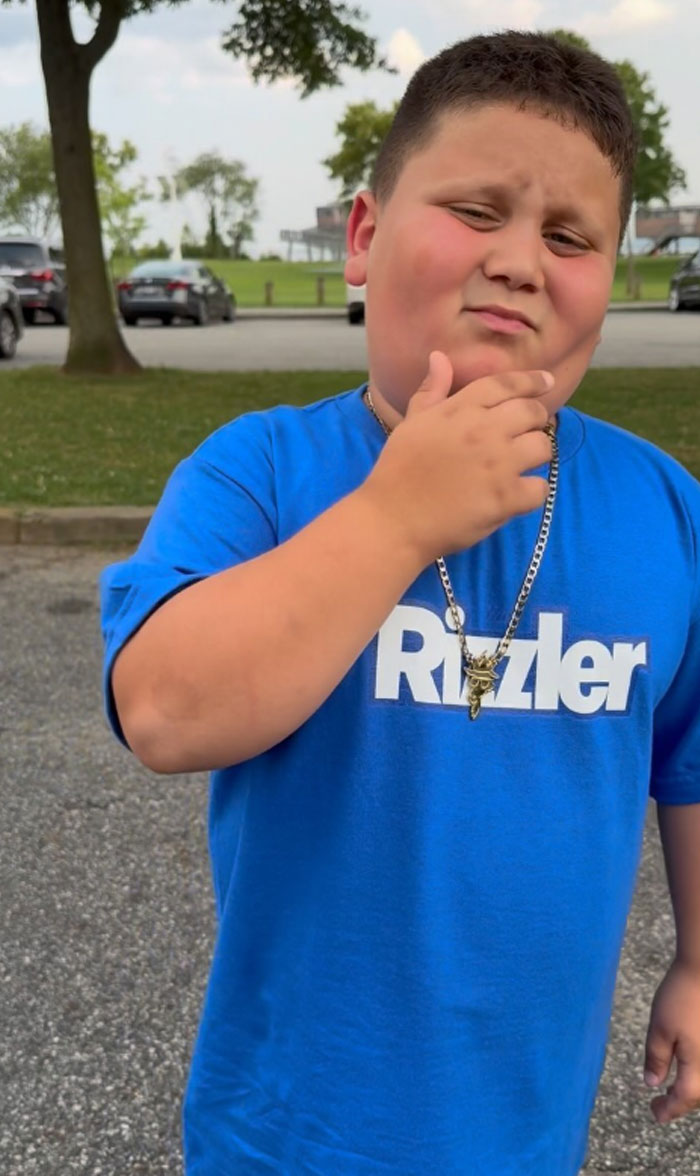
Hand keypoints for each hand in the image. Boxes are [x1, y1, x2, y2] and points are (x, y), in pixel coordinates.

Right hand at [360, 350, 553, 564]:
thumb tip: (440, 357)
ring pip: (542, 447)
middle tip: (526, 431)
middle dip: (535, 419)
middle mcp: (483, 431)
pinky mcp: (506, 499)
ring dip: (536, 454)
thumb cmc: (397, 471)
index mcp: (460, 410)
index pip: (506, 385)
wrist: (393, 520)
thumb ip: (431, 391)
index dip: (532, 381)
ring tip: (522, 463)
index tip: (547, 381)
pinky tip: (518, 494)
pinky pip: (539, 489)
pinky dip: (532, 492)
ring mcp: (498, 465)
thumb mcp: (410, 424)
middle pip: (532, 412)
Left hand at [643, 958, 699, 1123]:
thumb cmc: (680, 997)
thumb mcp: (659, 1028)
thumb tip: (653, 1084)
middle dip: (680, 1102)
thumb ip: (656, 1058)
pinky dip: (698, 1074)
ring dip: (691, 1089)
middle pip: (699, 1094)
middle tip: (660, 1103)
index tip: (654, 1113)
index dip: (669, 1109)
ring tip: (673, 1088)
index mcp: (699, 1065)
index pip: (684, 1098)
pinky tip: (688, 1066)